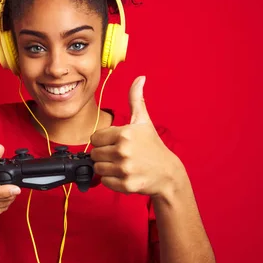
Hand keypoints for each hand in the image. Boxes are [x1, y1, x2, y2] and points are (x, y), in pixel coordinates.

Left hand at [90, 76, 187, 198]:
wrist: (167, 173)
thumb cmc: (153, 146)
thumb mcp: (143, 121)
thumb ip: (136, 99)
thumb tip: (140, 77)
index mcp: (125, 133)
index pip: (95, 138)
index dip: (103, 141)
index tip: (116, 143)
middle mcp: (123, 151)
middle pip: (94, 154)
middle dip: (104, 155)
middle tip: (121, 155)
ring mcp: (125, 169)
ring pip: (98, 168)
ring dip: (107, 168)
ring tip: (122, 165)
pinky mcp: (126, 185)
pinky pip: (104, 182)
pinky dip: (111, 180)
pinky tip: (125, 175)